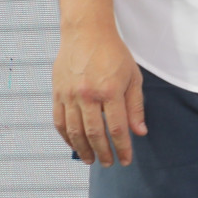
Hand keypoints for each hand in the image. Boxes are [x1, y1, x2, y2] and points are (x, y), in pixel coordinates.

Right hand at [53, 21, 144, 165]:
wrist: (86, 33)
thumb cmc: (114, 54)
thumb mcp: (133, 77)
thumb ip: (136, 106)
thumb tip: (140, 132)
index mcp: (110, 91)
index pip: (117, 128)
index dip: (122, 147)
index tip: (126, 160)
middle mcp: (88, 96)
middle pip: (94, 133)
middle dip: (102, 152)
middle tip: (108, 164)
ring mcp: (69, 95)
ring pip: (74, 131)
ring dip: (82, 149)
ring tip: (91, 160)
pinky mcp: (57, 93)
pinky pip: (59, 121)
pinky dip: (66, 136)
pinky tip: (74, 144)